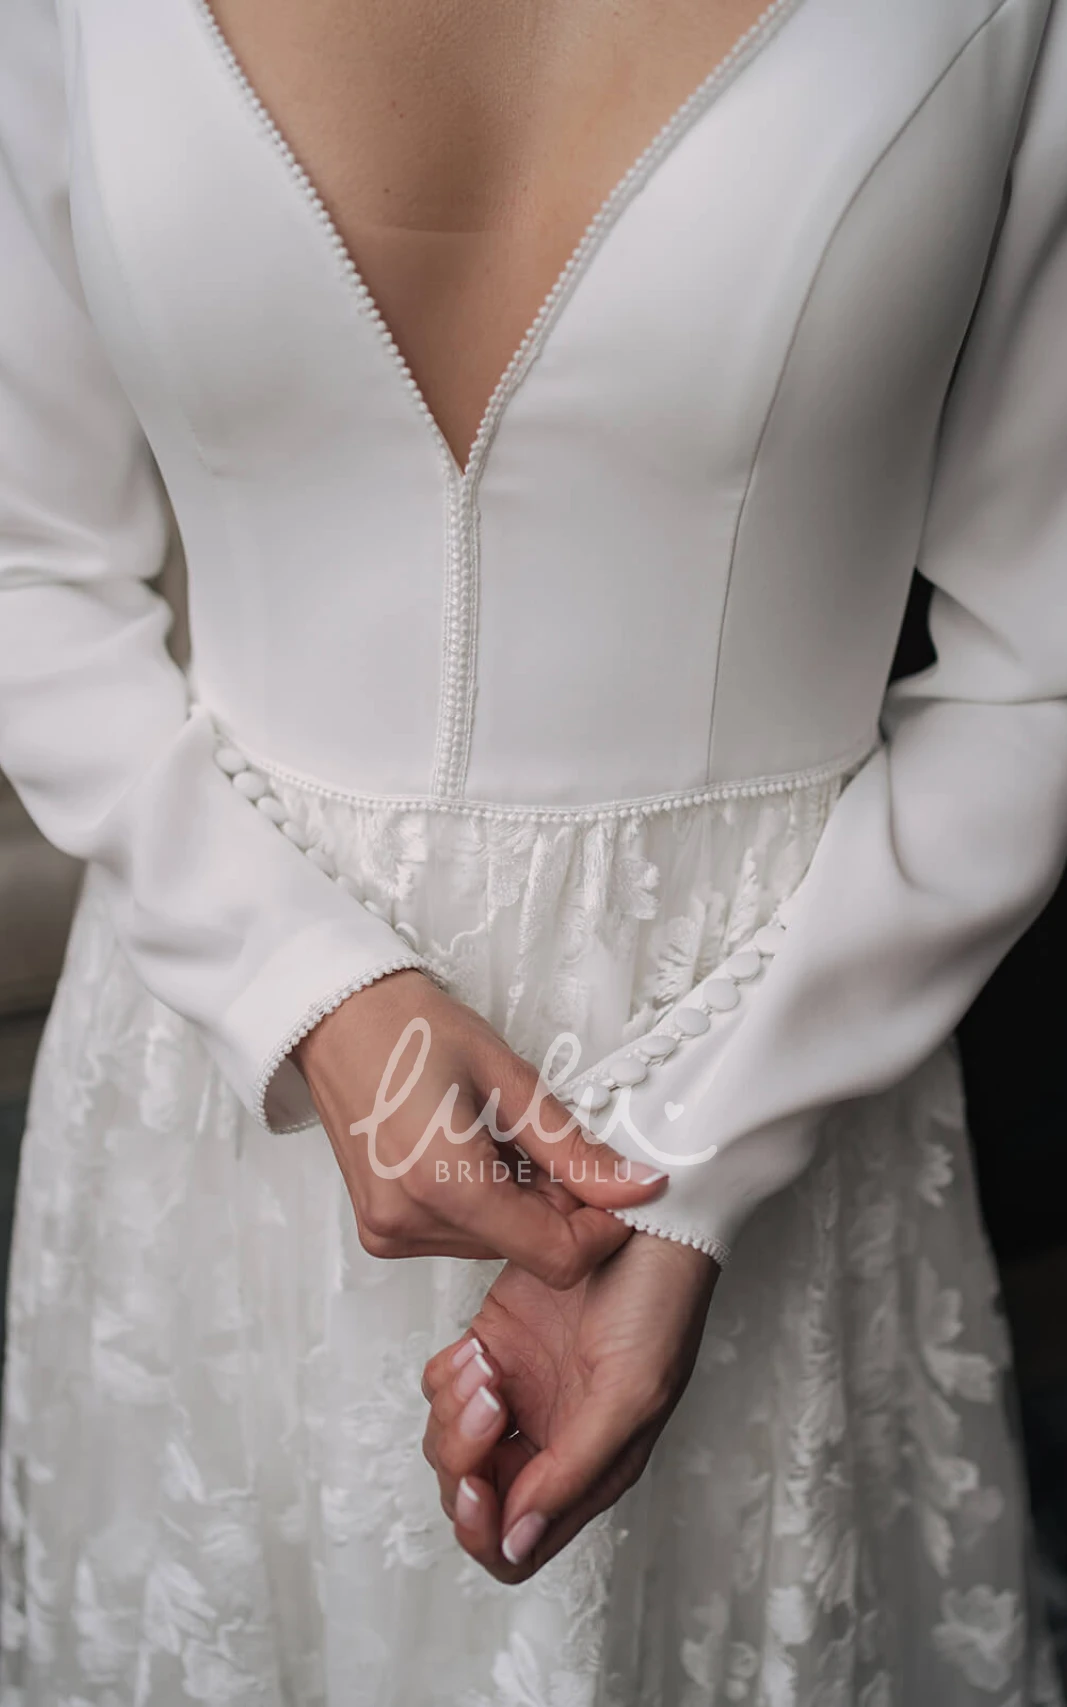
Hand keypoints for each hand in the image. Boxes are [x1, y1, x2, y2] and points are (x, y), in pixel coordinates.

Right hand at [294, 968, 669, 1283]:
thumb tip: (635, 1188)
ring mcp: (390, 1232)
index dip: (600, 1228)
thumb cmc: (411, 1029)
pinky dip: (486, 1204)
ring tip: (500, 1138)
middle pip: (527, 1251)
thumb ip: (573, 1146)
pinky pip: (462, 1237)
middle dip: (558, 1205)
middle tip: (547, 1142)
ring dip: (521, 1203)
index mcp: (443, 1183)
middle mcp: (409, 1222)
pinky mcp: (382, 1231)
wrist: (336, 1018)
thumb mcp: (509, 1077)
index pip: (554, 1257)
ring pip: (498, 1246)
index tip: (616, 1188)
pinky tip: (472, 1153)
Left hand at [420, 1230, 718, 1577]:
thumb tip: (517, 1544)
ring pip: (449, 1443)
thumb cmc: (660, 1301)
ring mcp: (518, 1393)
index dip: (487, 1534)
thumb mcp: (634, 1393)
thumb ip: (574, 1471)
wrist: (647, 1215)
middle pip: (473, 1497)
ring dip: (455, 1413)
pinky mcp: (493, 1344)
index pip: (516, 1548)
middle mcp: (548, 1440)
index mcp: (587, 1469)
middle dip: (465, 1463)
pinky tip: (479, 1346)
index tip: (482, 1486)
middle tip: (492, 1404)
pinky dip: (447, 1375)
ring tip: (487, 1363)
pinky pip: (442, 1385)